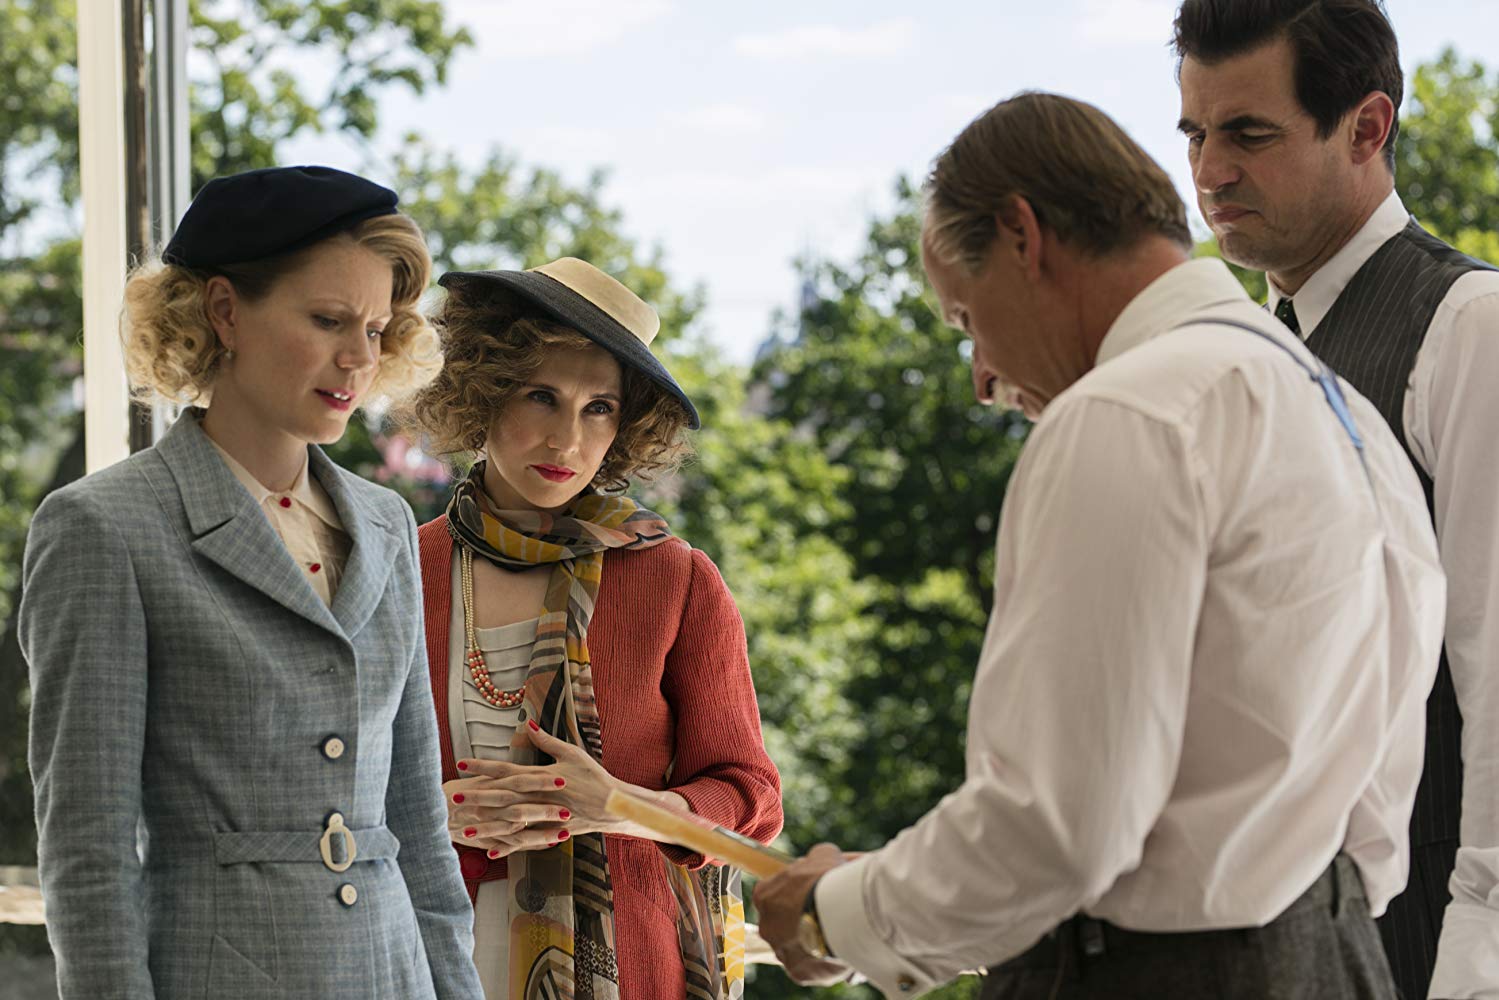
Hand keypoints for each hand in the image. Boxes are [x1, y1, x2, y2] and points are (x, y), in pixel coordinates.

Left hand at [450, 722, 694, 856]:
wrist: (615, 805)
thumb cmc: (594, 776)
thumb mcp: (572, 753)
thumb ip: (547, 741)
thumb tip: (526, 724)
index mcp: (543, 776)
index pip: (508, 770)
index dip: (484, 767)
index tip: (461, 764)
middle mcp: (541, 796)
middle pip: (503, 797)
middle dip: (477, 797)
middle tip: (453, 799)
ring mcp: (546, 816)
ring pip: (512, 822)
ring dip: (487, 825)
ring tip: (464, 829)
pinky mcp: (551, 832)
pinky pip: (527, 840)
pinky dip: (509, 846)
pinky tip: (490, 851)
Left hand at [752, 843, 855, 985]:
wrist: (839, 911)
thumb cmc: (827, 878)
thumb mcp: (823, 855)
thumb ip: (814, 861)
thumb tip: (817, 861)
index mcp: (764, 895)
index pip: (773, 895)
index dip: (794, 894)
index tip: (812, 893)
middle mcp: (766, 925)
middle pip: (783, 924)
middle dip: (802, 921)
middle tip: (827, 915)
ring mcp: (780, 950)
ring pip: (797, 947)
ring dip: (813, 942)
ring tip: (837, 934)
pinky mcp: (798, 971)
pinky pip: (810, 967)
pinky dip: (823, 962)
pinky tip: (840, 952)